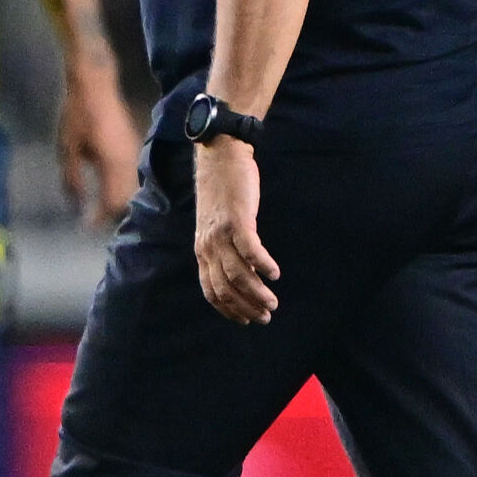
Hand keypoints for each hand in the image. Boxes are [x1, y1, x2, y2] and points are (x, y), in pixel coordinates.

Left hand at [57, 54, 139, 225]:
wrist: (96, 84)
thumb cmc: (78, 114)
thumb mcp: (68, 150)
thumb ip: (73, 180)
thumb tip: (77, 205)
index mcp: (112, 164)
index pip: (112, 203)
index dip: (99, 219)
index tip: (86, 227)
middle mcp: (128, 162)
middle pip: (126, 200)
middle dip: (110, 214)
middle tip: (93, 221)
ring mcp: (133, 153)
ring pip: (131, 189)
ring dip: (117, 201)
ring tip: (100, 209)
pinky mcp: (132, 146)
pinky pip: (131, 175)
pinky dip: (121, 187)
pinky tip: (107, 188)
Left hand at [191, 135, 278, 323]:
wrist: (220, 156)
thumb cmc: (222, 191)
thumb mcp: (216, 223)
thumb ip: (223, 246)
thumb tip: (241, 268)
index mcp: (203, 249)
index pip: (211, 290)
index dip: (228, 309)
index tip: (246, 320)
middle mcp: (208, 245)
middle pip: (225, 287)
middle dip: (246, 307)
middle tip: (266, 315)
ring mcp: (221, 233)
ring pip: (237, 274)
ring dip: (256, 293)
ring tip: (272, 302)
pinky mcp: (237, 219)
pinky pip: (249, 250)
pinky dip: (262, 265)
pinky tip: (274, 273)